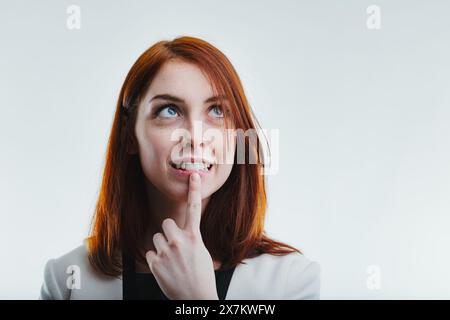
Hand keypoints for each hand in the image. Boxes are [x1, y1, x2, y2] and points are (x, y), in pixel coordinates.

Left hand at [145, 172, 218, 299]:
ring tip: (171, 261)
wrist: (196, 298)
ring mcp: (166, 251)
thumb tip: (188, 239)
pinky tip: (165, 269)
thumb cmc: (202, 277)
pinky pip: (150, 253)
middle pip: (166, 223)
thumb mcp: (203, 254)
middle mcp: (179, 241)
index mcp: (194, 237)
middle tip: (175, 246)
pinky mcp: (155, 262)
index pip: (194, 209)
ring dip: (161, 247)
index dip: (194, 190)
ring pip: (156, 238)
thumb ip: (193, 241)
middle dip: (168, 233)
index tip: (193, 175)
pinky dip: (155, 260)